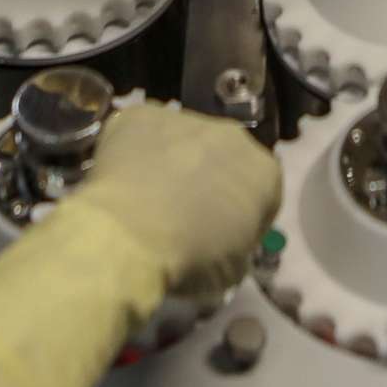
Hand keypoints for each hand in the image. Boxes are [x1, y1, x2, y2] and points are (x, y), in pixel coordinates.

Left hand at [63, 102, 280, 297]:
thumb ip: (238, 246)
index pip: (262, 194)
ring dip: (172, 162)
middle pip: (223, 158)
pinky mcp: (141, 115)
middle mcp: (231, 136)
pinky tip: (122, 180)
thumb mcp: (231, 272)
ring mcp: (185, 119)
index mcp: (264, 172)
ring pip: (182, 141)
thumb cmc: (190, 259)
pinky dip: (133, 151)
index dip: (242, 216)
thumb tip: (223, 239)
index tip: (222, 237)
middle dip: (208, 180)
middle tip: (183, 214)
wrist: (129, 237)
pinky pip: (141, 133)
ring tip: (147, 199)